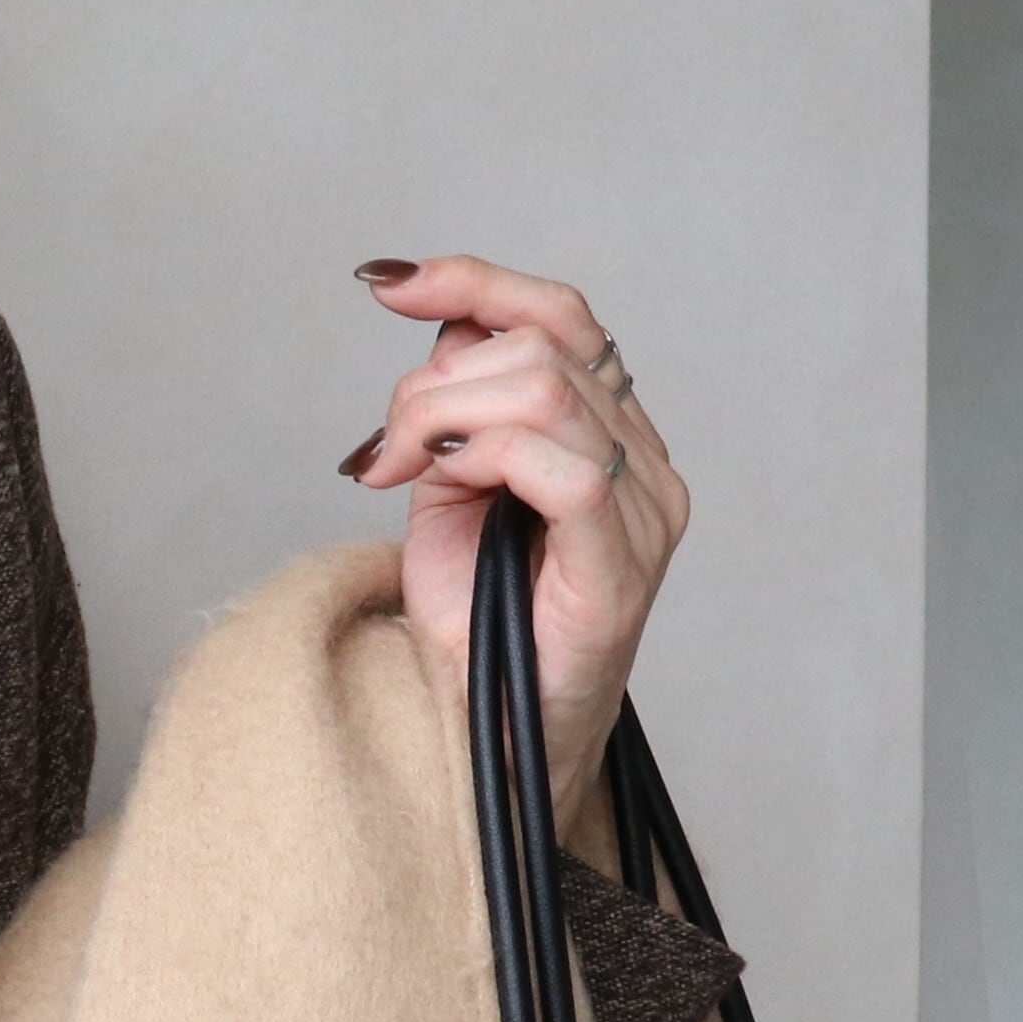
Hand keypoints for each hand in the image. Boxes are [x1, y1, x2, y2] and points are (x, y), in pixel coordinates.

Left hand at [337, 255, 689, 839]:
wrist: (484, 739)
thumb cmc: (472, 631)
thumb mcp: (448, 497)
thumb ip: (456, 415)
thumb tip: (441, 327)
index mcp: (609, 435)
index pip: (561, 317)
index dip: (476, 281)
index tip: (387, 284)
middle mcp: (644, 463)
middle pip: (539, 347)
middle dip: (431, 385)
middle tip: (378, 456)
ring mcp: (644, 513)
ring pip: (544, 392)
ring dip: (439, 420)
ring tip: (393, 476)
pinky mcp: (622, 567)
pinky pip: (567, 469)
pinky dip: (483, 459)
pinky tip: (439, 486)